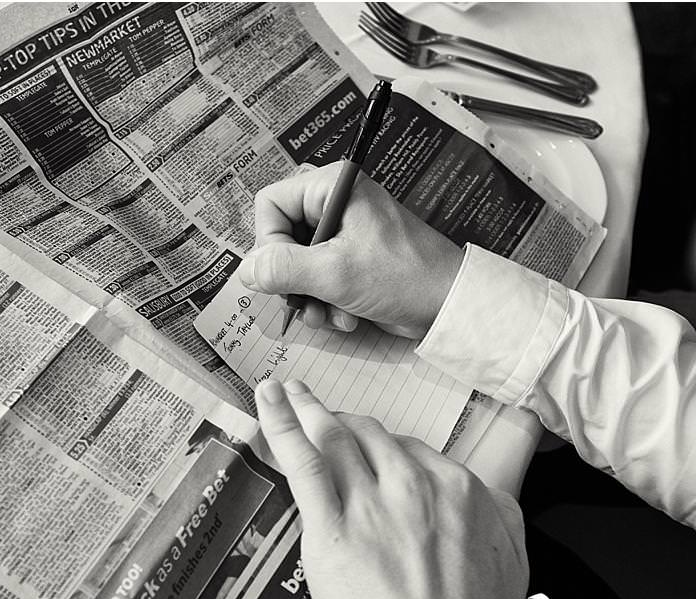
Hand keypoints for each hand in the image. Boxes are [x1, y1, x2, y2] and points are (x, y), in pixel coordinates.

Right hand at [239, 163, 463, 338]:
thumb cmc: (404, 277)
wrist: (449, 304)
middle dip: (291, 279)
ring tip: (329, 315)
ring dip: (308, 297)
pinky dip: (325, 301)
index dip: (269, 243)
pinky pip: (317, 278)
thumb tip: (246, 271)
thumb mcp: (333, 273)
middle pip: (280, 238)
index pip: (269, 204)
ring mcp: (344, 232)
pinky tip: (345, 316)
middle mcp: (336, 203)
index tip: (285, 273)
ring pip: (296, 264)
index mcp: (332, 186)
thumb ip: (282, 269)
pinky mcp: (352, 258)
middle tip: (305, 301)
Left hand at [255, 378, 527, 598]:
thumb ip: (498, 514)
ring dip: (307, 408)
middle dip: (343, 422)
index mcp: (456, 488)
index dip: (381, 448)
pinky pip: (303, 462)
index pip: (408, 449)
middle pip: (368, 436)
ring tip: (289, 393)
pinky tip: (269, 404)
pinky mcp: (331, 526)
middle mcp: (411, 484)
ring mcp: (369, 503)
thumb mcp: (510, 559)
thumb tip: (485, 495)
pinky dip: (283, 424)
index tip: (367, 447)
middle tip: (323, 416)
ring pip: (333, 437)